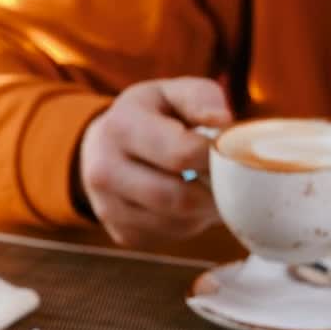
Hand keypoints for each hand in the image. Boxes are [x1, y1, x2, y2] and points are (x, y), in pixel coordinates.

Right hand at [80, 77, 232, 247]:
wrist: (102, 147)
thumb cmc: (148, 116)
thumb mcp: (169, 93)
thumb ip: (200, 97)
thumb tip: (222, 121)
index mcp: (120, 127)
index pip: (182, 153)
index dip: (216, 155)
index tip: (226, 150)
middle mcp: (104, 170)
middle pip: (179, 198)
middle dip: (215, 191)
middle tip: (228, 178)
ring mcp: (108, 207)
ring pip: (178, 223)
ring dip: (203, 210)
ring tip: (207, 187)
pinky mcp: (121, 233)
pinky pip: (170, 236)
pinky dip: (188, 223)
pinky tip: (186, 202)